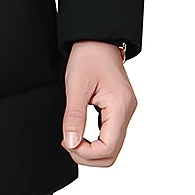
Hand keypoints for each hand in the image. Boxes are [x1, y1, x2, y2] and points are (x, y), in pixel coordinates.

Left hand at [61, 40, 137, 165]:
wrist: (97, 39)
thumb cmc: (88, 56)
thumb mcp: (76, 85)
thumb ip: (74, 116)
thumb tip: (71, 142)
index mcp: (120, 106)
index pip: (109, 147)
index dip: (86, 153)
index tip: (67, 142)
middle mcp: (127, 112)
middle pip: (113, 153)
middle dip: (88, 155)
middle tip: (67, 143)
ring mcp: (125, 111)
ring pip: (113, 146)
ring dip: (92, 150)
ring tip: (71, 138)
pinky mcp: (119, 109)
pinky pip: (111, 134)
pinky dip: (96, 140)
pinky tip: (81, 133)